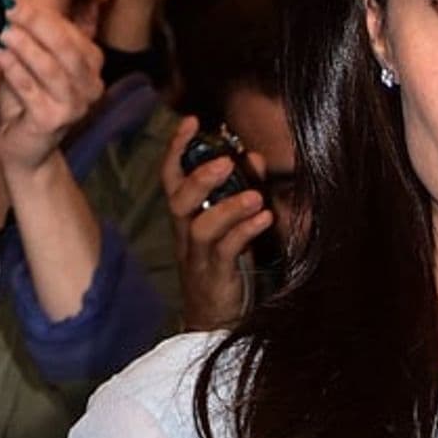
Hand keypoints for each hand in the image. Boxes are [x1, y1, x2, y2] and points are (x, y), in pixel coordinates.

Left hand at [0, 0, 104, 174]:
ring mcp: (75, 105)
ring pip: (50, 68)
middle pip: (66, 48)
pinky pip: (30, 89)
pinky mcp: (53, 121)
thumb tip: (14, 5)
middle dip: (36, 22)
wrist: (29, 148)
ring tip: (3, 26)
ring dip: (24, 44)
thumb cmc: (29, 104)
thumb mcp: (35, 66)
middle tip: (10, 4)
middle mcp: (91, 86)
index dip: (44, 13)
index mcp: (92, 68)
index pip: (71, 34)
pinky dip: (12, 67)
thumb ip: (33, 41)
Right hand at [162, 116, 273, 329]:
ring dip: (228, 207)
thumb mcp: (232, 221)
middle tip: (225, 160)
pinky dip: (245, 232)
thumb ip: (241, 188)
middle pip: (179, 200)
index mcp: (187, 215)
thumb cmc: (224, 261)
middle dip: (200, 178)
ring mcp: (199, 255)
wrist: (216, 315)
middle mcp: (187, 232)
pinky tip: (265, 219)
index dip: (178, 149)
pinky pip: (226, 251)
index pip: (173, 177)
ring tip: (255, 196)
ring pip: (201, 227)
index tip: (192, 122)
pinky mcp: (216, 274)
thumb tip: (254, 157)